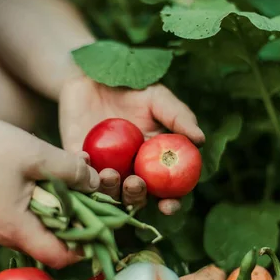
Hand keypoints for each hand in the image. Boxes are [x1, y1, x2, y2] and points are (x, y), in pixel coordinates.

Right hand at [0, 110, 98, 267]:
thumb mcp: (38, 155)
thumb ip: (72, 172)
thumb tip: (96, 184)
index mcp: (14, 228)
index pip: (58, 256)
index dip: (85, 244)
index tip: (103, 224)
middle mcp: (1, 236)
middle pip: (49, 241)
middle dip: (75, 218)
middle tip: (91, 192)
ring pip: (36, 226)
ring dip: (58, 205)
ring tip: (72, 175)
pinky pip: (21, 216)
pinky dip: (40, 201)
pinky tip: (48, 175)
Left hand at [59, 76, 204, 212]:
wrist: (94, 74)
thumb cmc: (132, 87)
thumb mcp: (158, 98)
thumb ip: (179, 117)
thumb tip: (200, 140)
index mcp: (154, 162)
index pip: (166, 190)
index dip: (170, 203)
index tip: (168, 206)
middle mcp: (130, 170)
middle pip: (136, 198)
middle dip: (136, 198)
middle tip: (135, 183)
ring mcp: (103, 168)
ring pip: (108, 193)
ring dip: (110, 191)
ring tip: (109, 174)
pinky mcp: (78, 160)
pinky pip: (79, 174)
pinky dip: (82, 170)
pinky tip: (85, 158)